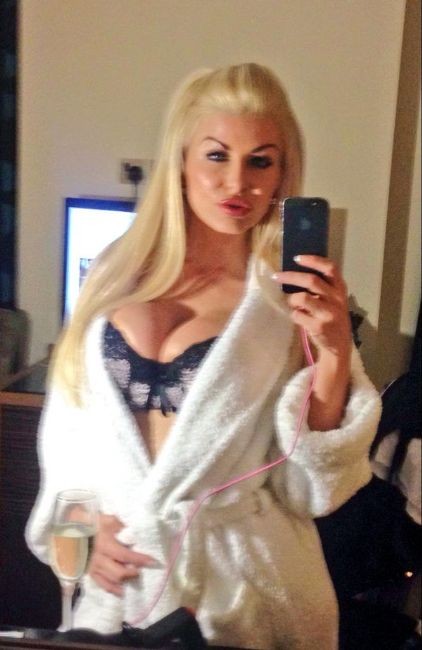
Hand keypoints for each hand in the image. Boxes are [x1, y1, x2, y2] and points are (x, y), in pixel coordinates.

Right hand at [88, 514, 156, 595]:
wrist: (73, 529)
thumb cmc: (93, 523)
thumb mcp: (108, 519)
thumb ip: (121, 525)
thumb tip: (137, 530)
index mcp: (104, 544)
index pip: (125, 555)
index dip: (139, 559)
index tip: (153, 561)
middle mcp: (98, 559)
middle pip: (118, 573)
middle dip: (132, 573)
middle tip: (141, 570)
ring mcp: (92, 567)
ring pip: (110, 582)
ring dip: (124, 583)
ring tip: (134, 579)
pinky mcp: (88, 572)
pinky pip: (101, 584)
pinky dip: (112, 589)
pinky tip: (121, 591)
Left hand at [273, 255, 351, 428]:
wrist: (339, 346)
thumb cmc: (332, 318)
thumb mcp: (334, 300)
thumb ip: (321, 287)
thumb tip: (295, 271)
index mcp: (341, 290)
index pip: (330, 268)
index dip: (313, 261)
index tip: (297, 258)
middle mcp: (337, 300)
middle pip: (311, 281)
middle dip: (291, 277)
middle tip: (277, 276)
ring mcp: (328, 314)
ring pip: (302, 298)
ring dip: (291, 299)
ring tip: (291, 303)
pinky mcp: (318, 327)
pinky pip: (297, 315)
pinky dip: (294, 315)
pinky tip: (298, 317)